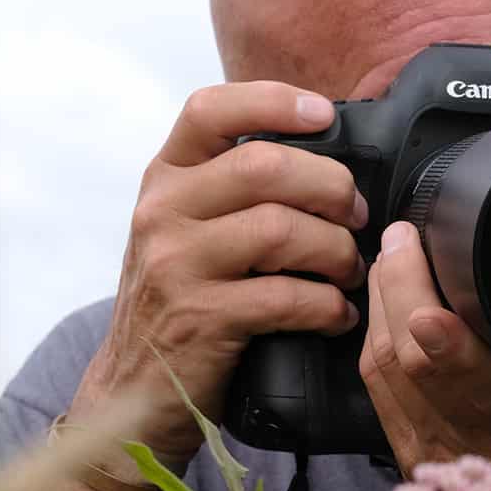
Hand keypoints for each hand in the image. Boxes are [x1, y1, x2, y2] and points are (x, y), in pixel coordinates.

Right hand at [72, 82, 369, 466]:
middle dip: (331, 188)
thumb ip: (236, 187)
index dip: (274, 101)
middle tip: (356, 216)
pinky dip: (328, 306)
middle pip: (266, 167)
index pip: (210, 110)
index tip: (324, 116)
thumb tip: (328, 155)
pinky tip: (337, 315)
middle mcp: (162, 212)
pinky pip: (287, 297)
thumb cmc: (183, 300)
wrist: (135, 389)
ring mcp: (175, 265)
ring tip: (348, 271)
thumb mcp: (190, 229)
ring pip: (283, 230)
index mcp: (165, 178)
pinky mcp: (200, 318)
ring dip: (337, 250)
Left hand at [359, 220, 490, 485]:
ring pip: (389, 370)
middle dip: (401, 288)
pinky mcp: (416, 459)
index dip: (452, 349)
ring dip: (383, 305)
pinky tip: (386, 306)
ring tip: (396, 256)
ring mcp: (446, 457)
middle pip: (419, 364)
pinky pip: (378, 390)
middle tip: (408, 237)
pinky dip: (378, 338)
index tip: (429, 313)